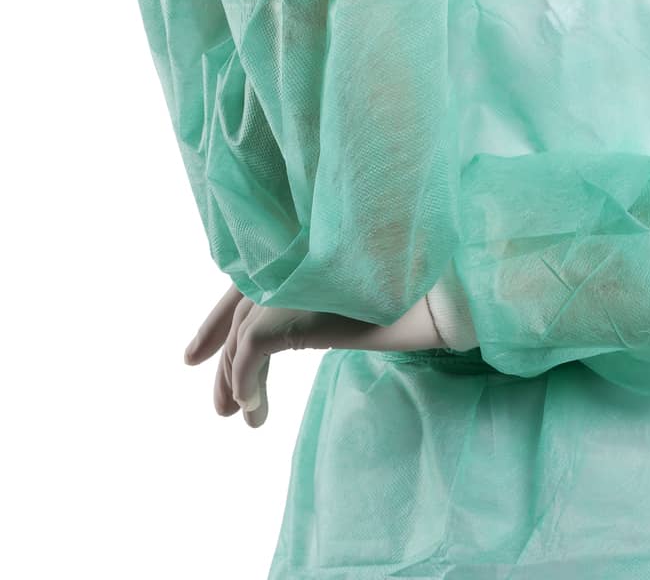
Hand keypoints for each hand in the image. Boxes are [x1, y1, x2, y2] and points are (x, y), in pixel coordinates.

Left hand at [183, 282, 443, 428]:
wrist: (436, 298)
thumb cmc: (413, 292)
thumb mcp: (352, 294)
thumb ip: (316, 300)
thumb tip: (292, 328)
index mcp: (304, 246)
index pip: (246, 280)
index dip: (219, 316)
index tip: (199, 353)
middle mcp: (290, 257)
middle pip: (239, 307)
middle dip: (219, 352)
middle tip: (217, 403)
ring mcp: (287, 280)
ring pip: (243, 334)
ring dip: (235, 380)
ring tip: (240, 418)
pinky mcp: (288, 311)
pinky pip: (251, 353)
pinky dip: (246, 382)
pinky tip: (255, 412)